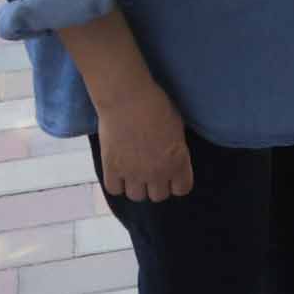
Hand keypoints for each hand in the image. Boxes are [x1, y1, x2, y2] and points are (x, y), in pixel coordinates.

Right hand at [95, 80, 193, 201]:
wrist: (127, 97)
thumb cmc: (156, 105)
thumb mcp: (177, 128)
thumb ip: (177, 150)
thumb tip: (172, 159)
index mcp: (178, 161)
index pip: (182, 189)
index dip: (176, 182)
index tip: (171, 175)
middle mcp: (157, 172)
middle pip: (158, 196)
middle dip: (156, 185)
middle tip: (150, 171)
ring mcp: (134, 172)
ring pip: (137, 196)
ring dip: (136, 186)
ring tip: (133, 172)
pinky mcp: (112, 168)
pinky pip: (114, 190)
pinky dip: (116, 183)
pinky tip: (118, 171)